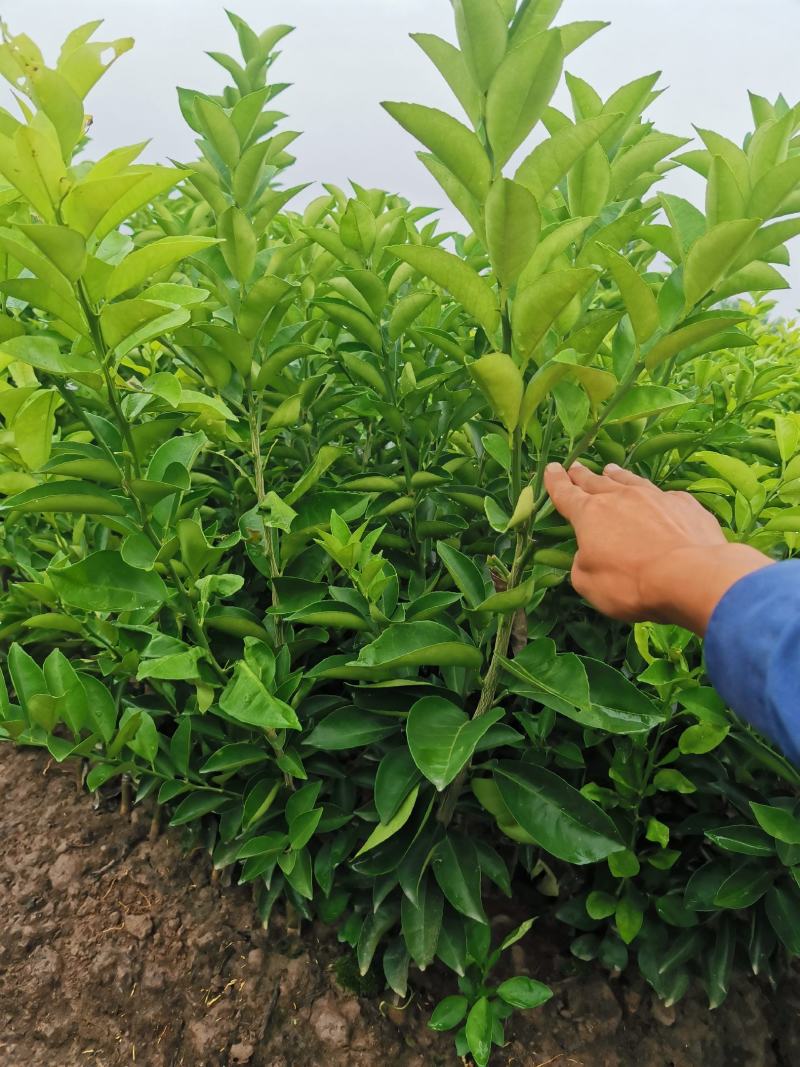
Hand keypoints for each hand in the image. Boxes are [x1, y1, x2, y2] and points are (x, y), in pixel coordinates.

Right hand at [543, 461, 771, 634]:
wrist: (691, 575)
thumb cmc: (630, 583)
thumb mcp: (589, 584)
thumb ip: (582, 565)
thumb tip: (589, 554)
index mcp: (590, 514)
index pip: (566, 494)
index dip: (556, 482)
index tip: (551, 469)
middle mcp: (620, 497)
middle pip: (596, 482)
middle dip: (582, 475)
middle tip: (575, 467)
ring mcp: (655, 497)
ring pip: (629, 481)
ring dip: (616, 476)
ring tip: (610, 469)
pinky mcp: (685, 504)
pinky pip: (663, 496)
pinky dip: (655, 497)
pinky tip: (658, 500)